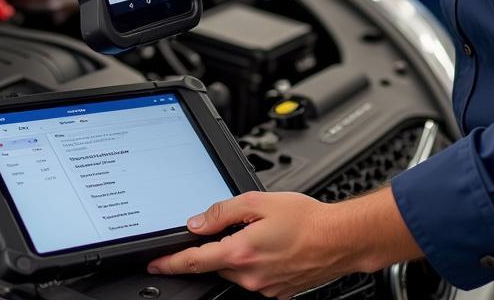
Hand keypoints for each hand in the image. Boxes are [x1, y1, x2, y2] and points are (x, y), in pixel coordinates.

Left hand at [146, 188, 421, 298]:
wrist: (340, 240)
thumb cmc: (307, 219)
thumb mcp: (260, 202)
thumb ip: (224, 211)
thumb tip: (197, 221)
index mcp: (241, 251)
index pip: (194, 260)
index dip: (170, 263)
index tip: (154, 264)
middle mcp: (249, 275)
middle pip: (216, 264)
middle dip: (216, 248)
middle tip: (236, 227)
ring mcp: (263, 287)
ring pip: (236, 271)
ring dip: (238, 254)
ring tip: (264, 233)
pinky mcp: (276, 292)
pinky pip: (255, 278)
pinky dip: (256, 263)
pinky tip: (274, 247)